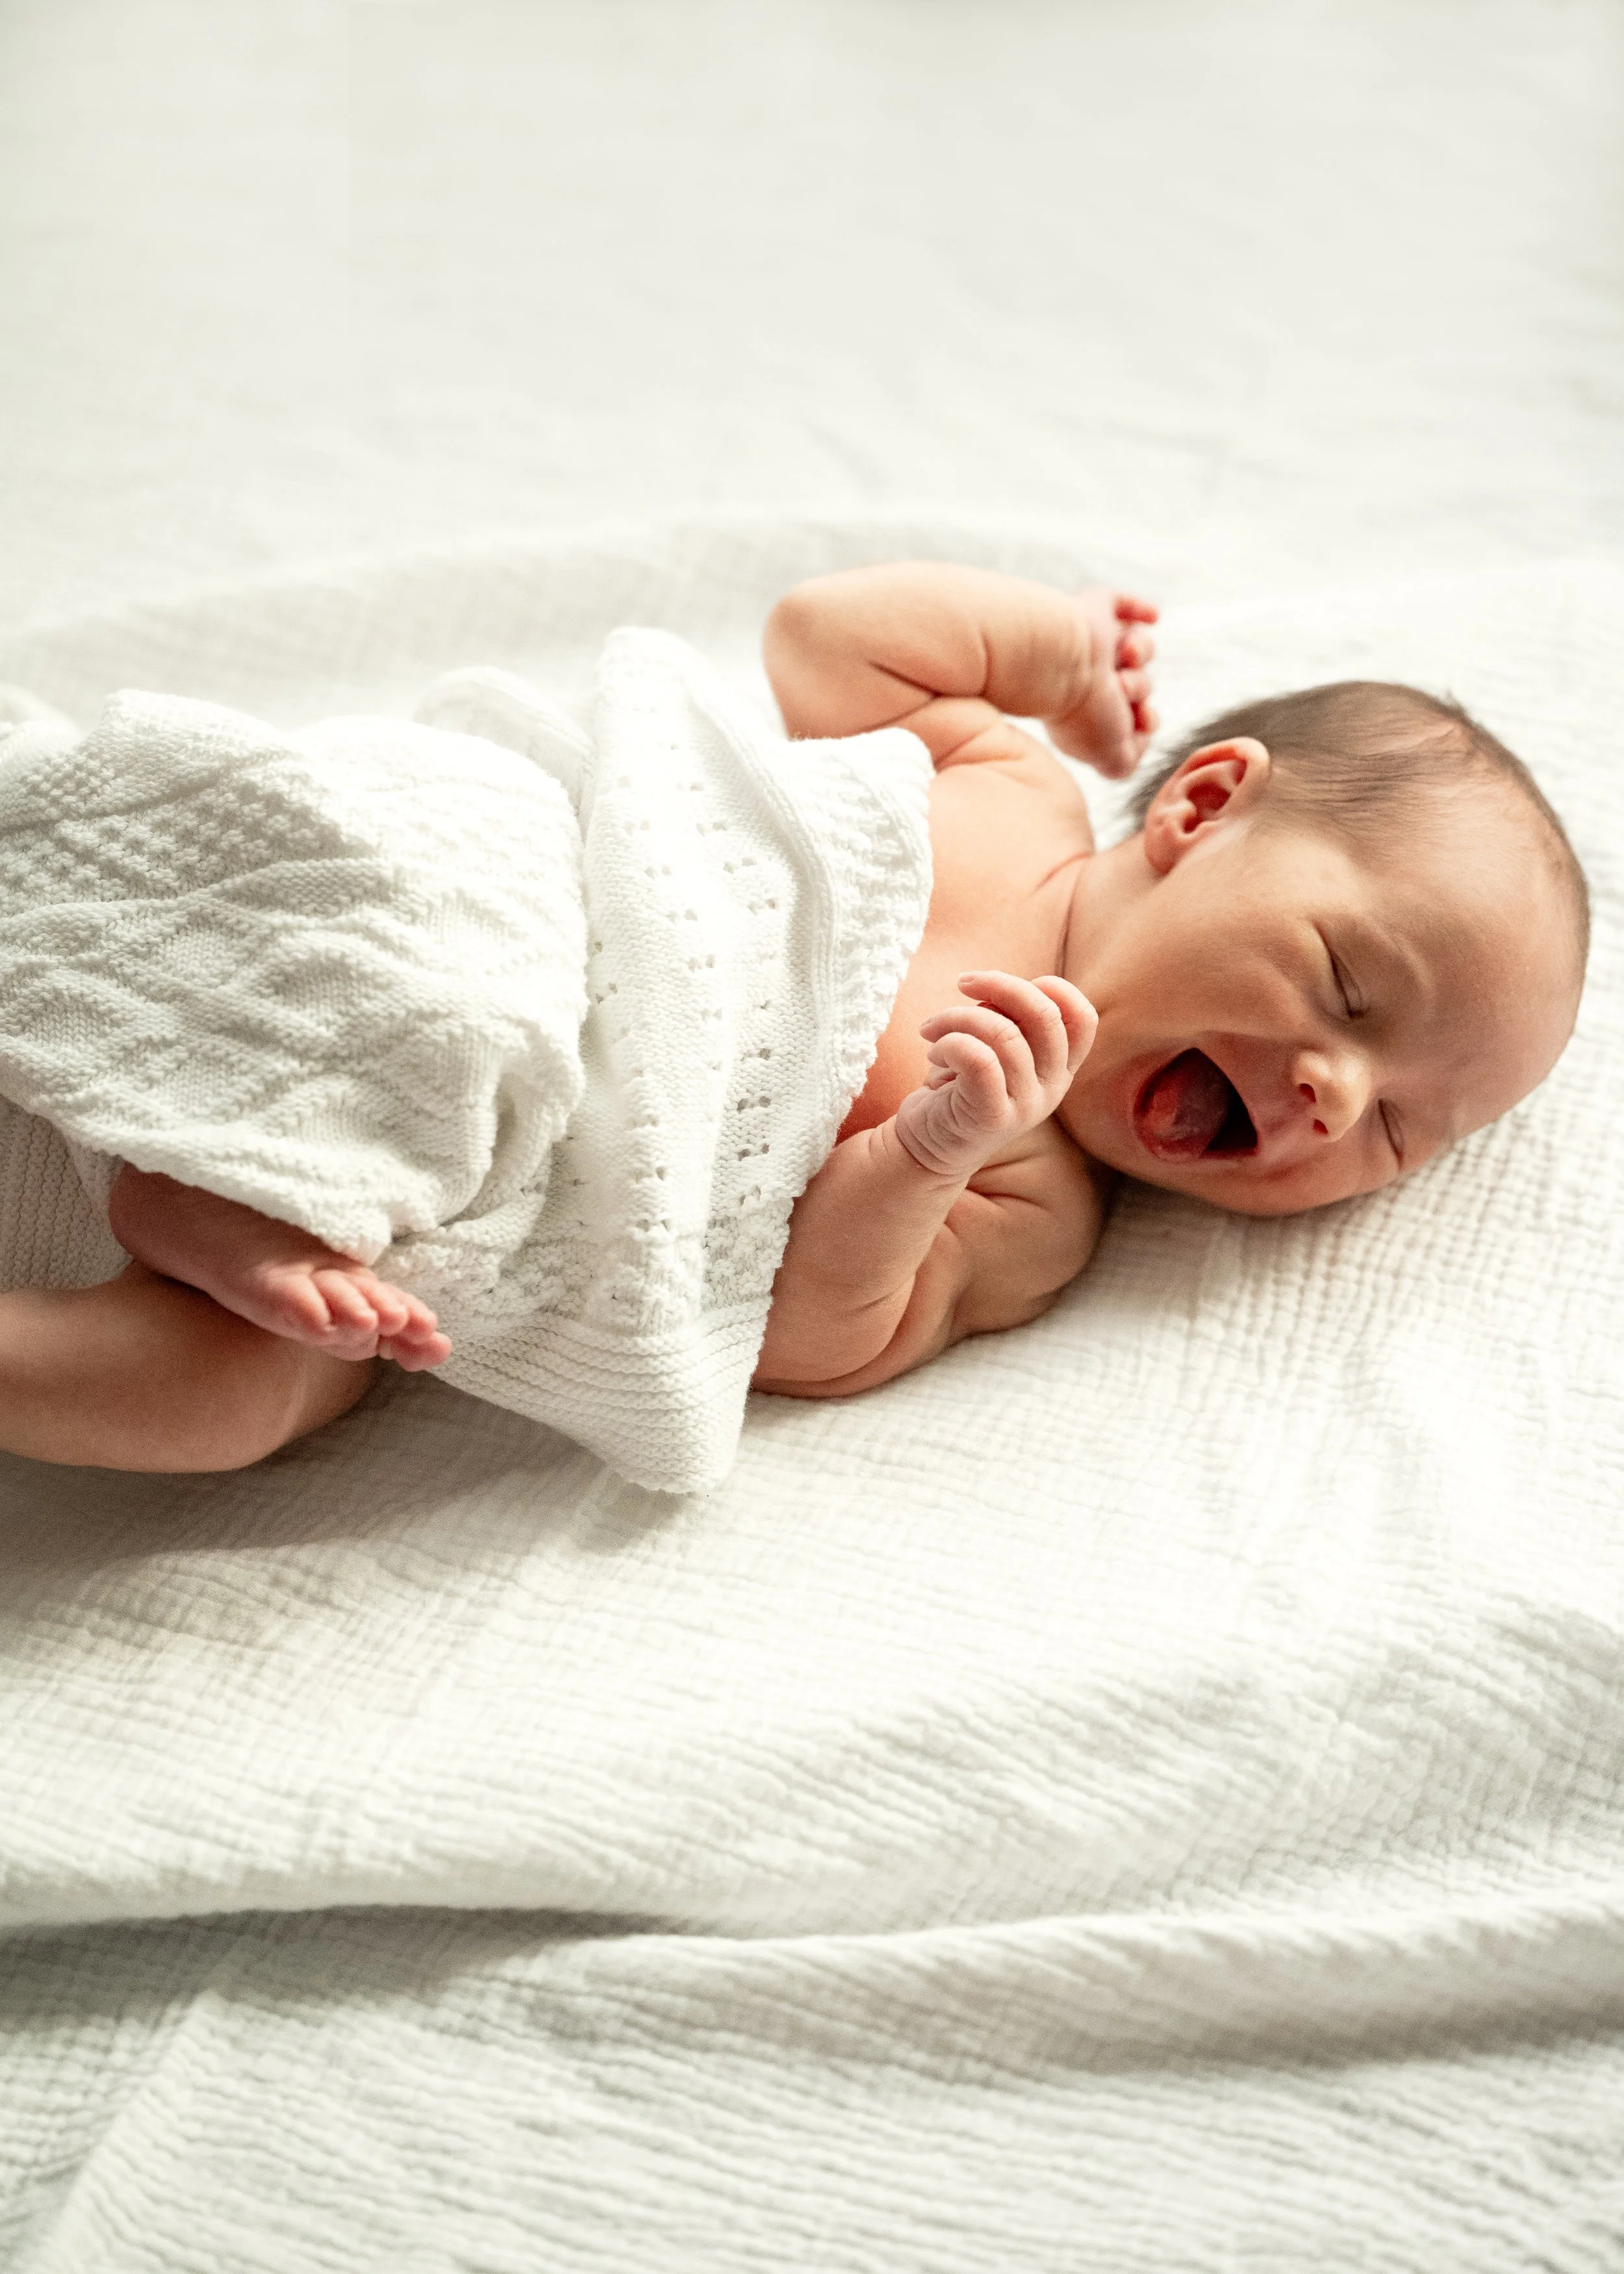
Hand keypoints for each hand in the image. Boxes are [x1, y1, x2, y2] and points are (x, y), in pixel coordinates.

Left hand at [894, 972, 1096, 1179]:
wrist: (928, 1150)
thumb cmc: (958, 1088)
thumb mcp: (993, 1050)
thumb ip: (1007, 1020)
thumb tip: (992, 988)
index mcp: (1058, 1068)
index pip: (1083, 1019)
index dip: (1052, 988)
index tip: (1004, 984)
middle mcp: (1052, 1088)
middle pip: (1046, 1016)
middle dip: (1000, 985)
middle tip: (963, 983)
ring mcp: (1027, 1106)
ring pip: (1004, 1033)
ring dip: (958, 1017)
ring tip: (931, 1030)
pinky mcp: (994, 1118)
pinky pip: (980, 1059)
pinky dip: (950, 1042)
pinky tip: (934, 1053)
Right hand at [1047, 590, 1158, 779]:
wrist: (1057, 663)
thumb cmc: (1082, 712)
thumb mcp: (1110, 756)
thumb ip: (1124, 764)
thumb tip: (1136, 741)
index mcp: (1087, 714)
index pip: (1130, 717)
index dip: (1146, 719)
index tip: (1142, 718)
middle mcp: (1090, 680)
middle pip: (1139, 683)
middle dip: (1140, 687)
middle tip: (1121, 687)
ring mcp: (1092, 645)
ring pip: (1140, 648)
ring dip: (1142, 652)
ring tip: (1127, 655)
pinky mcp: (1093, 611)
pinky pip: (1122, 606)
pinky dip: (1138, 609)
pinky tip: (1152, 616)